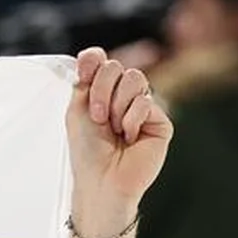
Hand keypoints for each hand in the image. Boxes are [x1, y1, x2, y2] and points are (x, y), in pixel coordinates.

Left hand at [66, 47, 169, 237]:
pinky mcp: (160, 120)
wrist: (102, 180)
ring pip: (134, 78)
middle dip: (102, 90)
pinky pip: (146, 101)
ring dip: (117, 105)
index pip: (100, 60)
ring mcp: (142, 107)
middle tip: (97, 117)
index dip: (93, 61)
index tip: (84, 74)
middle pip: (116, 67)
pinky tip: (130, 138)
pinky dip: (132, 120)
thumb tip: (93, 56)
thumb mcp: (76, 111)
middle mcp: (122, 97)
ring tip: (114, 129)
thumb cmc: (87, 152)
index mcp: (101, 93)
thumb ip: (84, 81)